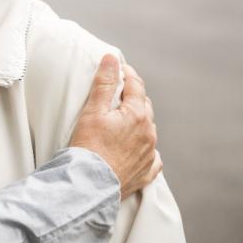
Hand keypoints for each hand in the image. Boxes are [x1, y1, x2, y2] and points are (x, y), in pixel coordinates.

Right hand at [69, 54, 161, 198]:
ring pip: (149, 130)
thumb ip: (104, 83)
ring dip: (139, 122)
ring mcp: (150, 154)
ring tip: (123, 122)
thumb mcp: (93, 110)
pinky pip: (153, 158)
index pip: (137, 86)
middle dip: (133, 98)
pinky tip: (138, 150)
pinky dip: (146, 150)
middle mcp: (149, 133)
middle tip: (117, 95)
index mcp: (138, 115)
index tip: (119, 69)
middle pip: (145, 106)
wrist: (90, 184)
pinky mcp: (146, 172)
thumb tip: (112, 59)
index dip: (128, 74)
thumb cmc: (89, 146)